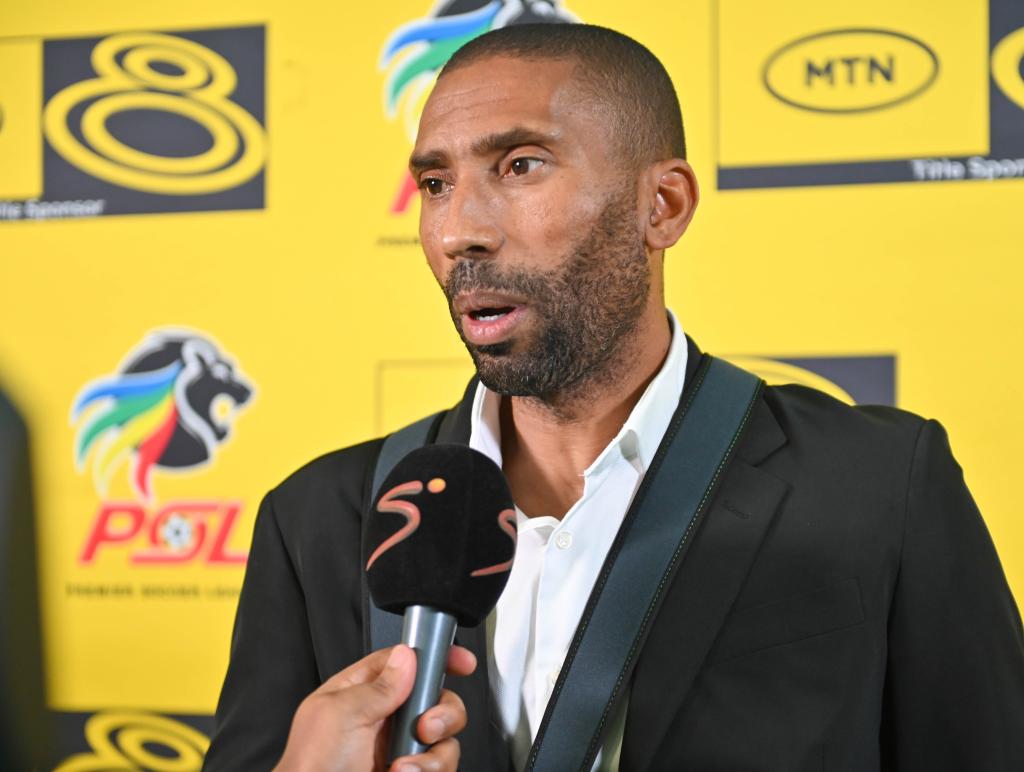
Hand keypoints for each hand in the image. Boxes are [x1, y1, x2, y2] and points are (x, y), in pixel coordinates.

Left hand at [273, 643, 476, 771]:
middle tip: (425, 727)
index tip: (462, 661)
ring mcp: (400, 748)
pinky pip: (442, 765)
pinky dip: (429, 771)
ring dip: (432, 753)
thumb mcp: (341, 714)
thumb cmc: (311, 768)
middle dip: (442, 712)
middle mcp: (385, 718)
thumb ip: (379, 685)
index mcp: (362, 692)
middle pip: (437, 698)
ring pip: (445, 736)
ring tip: (403, 766)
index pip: (405, 661)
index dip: (436, 656)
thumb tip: (407, 657)